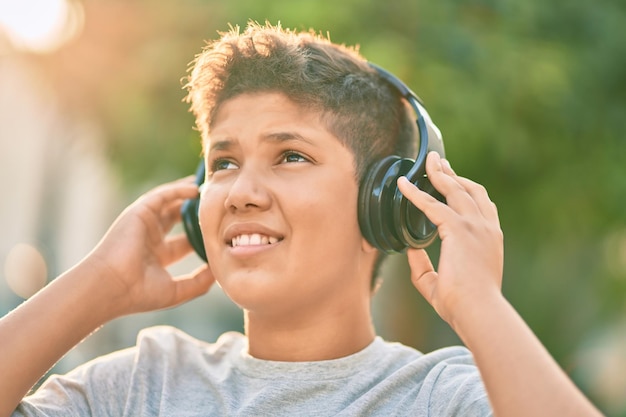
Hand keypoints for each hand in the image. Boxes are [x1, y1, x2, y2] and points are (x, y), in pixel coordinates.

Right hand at [86, 176, 214, 316]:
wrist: (111, 286)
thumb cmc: (140, 293)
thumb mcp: (177, 291)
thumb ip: (199, 282)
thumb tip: (219, 270)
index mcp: (157, 257)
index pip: (183, 243)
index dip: (199, 236)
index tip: (219, 230)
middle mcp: (150, 239)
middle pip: (175, 219)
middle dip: (193, 211)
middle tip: (213, 203)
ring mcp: (144, 224)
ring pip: (168, 204)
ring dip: (186, 194)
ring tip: (206, 187)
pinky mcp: (139, 213)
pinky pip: (161, 196)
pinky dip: (177, 190)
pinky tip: (194, 188)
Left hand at [397, 152, 503, 327]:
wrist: (478, 311)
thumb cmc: (464, 305)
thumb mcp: (439, 283)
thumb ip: (423, 266)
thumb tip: (408, 250)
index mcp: (490, 239)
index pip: (481, 206)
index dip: (466, 190)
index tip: (453, 180)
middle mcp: (485, 228)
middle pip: (469, 190)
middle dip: (452, 174)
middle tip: (438, 162)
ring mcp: (474, 226)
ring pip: (454, 190)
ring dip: (439, 173)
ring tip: (427, 160)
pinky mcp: (458, 229)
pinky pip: (431, 204)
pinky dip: (415, 193)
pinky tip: (403, 185)